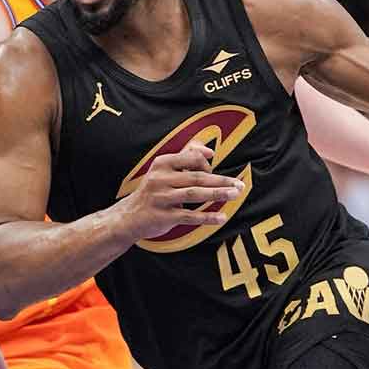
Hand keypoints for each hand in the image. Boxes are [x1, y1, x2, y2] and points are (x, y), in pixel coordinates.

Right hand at [118, 142, 245, 241]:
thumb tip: (208, 150)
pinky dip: (207, 217)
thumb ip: (185, 156)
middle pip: (196, 177)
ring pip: (194, 194)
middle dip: (221, 180)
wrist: (129, 216)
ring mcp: (161, 198)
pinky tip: (221, 218)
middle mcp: (160, 179)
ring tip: (235, 194)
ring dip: (217, 194)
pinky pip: (189, 216)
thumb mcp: (164, 170)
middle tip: (240, 185)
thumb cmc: (154, 191)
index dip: (207, 164)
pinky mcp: (163, 216)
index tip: (214, 172)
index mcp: (161, 163)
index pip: (191, 158)